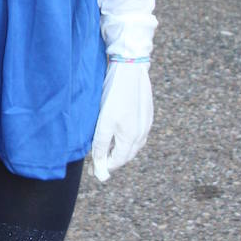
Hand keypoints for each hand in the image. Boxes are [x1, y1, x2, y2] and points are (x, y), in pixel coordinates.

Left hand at [90, 61, 152, 182]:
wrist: (130, 69)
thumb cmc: (115, 95)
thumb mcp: (104, 121)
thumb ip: (101, 144)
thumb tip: (99, 163)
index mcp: (132, 137)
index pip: (118, 160)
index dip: (105, 167)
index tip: (94, 171)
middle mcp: (142, 133)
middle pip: (127, 154)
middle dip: (113, 160)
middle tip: (98, 163)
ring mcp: (146, 123)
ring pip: (133, 144)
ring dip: (121, 150)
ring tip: (107, 151)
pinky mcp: (147, 113)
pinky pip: (138, 133)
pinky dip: (127, 139)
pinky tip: (119, 134)